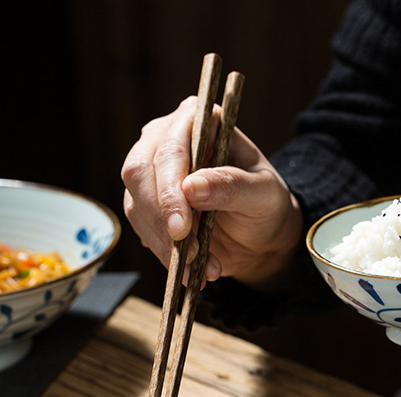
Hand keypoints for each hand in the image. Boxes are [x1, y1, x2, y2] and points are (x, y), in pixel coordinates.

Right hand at [121, 96, 302, 288]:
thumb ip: (232, 186)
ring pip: (135, 206)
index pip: (169, 148)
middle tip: (188, 253)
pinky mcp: (145, 206)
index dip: (170, 188)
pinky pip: (142, 230)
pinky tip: (191, 271)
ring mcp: (151, 173)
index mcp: (199, 121)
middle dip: (161, 218)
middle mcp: (166, 139)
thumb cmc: (264, 203)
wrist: (259, 235)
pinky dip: (165, 255)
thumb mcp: (263, 194)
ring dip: (166, 244)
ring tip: (200, 267)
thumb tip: (191, 188)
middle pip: (139, 173)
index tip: (182, 228)